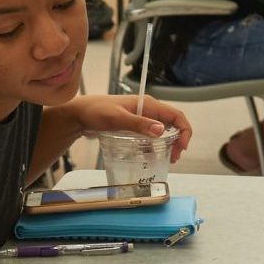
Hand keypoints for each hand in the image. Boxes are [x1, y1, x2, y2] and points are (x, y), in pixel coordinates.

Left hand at [72, 94, 192, 161]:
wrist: (80, 114)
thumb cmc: (97, 112)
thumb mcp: (117, 119)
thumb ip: (139, 124)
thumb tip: (161, 130)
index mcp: (148, 105)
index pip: (176, 115)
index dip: (184, 130)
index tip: (182, 147)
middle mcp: (148, 110)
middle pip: (172, 124)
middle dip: (178, 140)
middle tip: (174, 157)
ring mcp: (142, 118)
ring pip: (163, 130)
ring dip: (168, 144)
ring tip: (167, 159)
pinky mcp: (135, 125)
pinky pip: (151, 135)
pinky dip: (155, 146)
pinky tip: (151, 156)